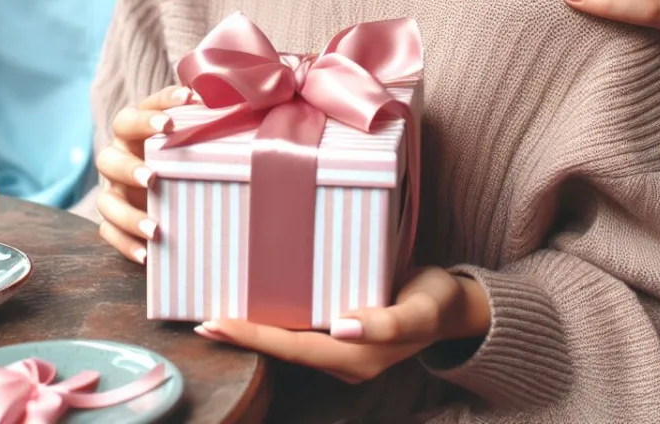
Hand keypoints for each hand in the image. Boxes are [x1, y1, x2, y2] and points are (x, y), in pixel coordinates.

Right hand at [94, 85, 191, 263]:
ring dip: (128, 215)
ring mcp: (114, 189)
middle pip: (108, 157)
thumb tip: (224, 102)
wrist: (169, 187)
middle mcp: (119, 157)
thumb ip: (202, 119)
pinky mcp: (113, 218)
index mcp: (134, 131)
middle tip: (152, 177)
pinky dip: (126, 244)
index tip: (186, 103)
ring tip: (155, 229)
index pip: (136, 114)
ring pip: (106, 201)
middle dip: (129, 167)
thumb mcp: (191, 135)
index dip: (157, 108)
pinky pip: (109, 232)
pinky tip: (147, 255)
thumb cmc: (182, 152)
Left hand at [193, 268, 489, 384]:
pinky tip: (258, 304)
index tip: (217, 323)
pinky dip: (275, 319)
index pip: (293, 347)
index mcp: (357, 356)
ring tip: (219, 314)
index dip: (253, 336)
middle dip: (243, 336)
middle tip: (203, 320)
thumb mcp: (421, 309)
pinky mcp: (344, 331)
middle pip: (283, 348)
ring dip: (255, 330)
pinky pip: (302, 329)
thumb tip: (343, 328)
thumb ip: (387, 322)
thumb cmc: (437, 302)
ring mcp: (342, 347)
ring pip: (290, 341)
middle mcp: (343, 356)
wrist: (455, 306)